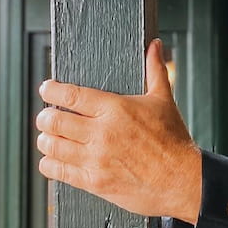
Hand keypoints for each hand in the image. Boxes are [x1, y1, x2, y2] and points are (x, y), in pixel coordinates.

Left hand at [36, 39, 202, 222]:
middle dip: (44, 117)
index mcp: (115, 109)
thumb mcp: (164, 100)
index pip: (70, 94)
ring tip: (50, 137)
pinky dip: (49, 163)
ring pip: (51, 145)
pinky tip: (54, 159)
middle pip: (53, 120)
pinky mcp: (94, 182)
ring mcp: (96, 159)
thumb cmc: (174, 140)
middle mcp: (101, 133)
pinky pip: (57, 171)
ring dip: (45, 139)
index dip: (51, 90)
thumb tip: (155, 45)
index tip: (46, 88)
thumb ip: (155, 70)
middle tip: (46, 116)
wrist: (182, 180)